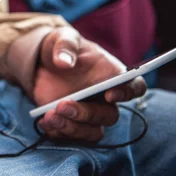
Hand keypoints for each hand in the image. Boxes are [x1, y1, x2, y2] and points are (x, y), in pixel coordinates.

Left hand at [33, 27, 146, 142]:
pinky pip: (72, 136)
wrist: (41, 64)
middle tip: (62, 105)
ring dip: (72, 128)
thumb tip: (65, 62)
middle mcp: (105, 98)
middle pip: (109, 116)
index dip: (128, 93)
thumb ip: (65, 46)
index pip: (134, 87)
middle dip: (86, 114)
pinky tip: (43, 122)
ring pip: (92, 132)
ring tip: (49, 117)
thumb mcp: (61, 39)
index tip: (110, 94)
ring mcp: (88, 114)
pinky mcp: (71, 123)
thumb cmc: (60, 49)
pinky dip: (57, 132)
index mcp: (112, 75)